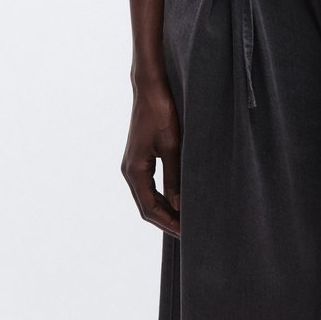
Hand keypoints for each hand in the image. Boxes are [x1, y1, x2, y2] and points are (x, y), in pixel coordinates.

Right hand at [121, 78, 181, 237]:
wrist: (151, 86)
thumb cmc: (161, 112)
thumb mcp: (172, 146)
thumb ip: (175, 177)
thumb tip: (180, 205)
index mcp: (134, 170)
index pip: (149, 209)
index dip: (168, 223)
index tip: (186, 234)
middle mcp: (130, 170)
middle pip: (147, 206)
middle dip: (167, 219)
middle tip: (190, 232)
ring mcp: (134, 163)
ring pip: (148, 195)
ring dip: (166, 208)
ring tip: (186, 219)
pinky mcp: (141, 155)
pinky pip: (151, 183)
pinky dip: (163, 194)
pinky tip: (179, 197)